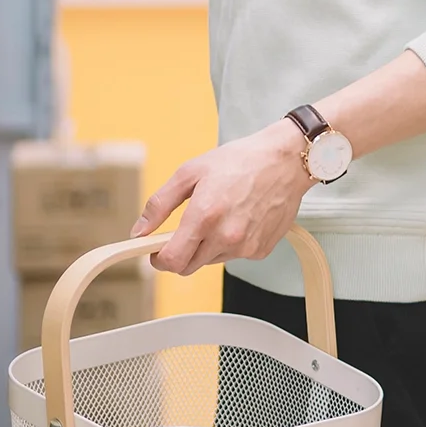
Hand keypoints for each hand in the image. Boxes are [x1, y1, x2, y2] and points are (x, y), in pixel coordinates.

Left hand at [132, 121, 314, 274]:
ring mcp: (246, 246)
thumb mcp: (191, 171)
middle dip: (182, 252)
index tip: (157, 249)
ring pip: (211, 261)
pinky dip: (232, 243)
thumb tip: (139, 230)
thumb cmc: (240, 161)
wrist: (286, 160)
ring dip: (208, 246)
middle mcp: (226, 236)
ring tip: (222, 215)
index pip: (171, 261)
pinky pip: (235, 256)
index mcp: (205, 216)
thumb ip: (160, 204)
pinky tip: (241, 218)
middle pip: (188, 266)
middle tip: (189, 228)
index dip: (158, 258)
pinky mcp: (261, 250)